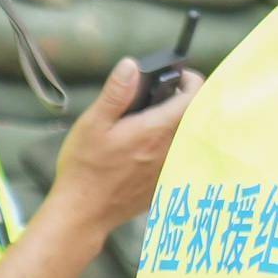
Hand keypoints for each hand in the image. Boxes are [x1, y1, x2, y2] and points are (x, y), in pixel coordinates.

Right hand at [48, 59, 191, 234]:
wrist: (83, 212)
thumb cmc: (85, 167)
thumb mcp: (93, 124)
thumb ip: (116, 93)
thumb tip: (132, 65)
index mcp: (157, 130)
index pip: (194, 97)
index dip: (190, 81)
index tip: (176, 77)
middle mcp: (171, 149)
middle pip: (195, 115)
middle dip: (183, 100)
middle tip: (161, 96)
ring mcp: (171, 168)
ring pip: (189, 137)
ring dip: (178, 124)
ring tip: (153, 119)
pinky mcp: (165, 183)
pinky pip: (180, 157)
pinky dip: (173, 146)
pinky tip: (148, 147)